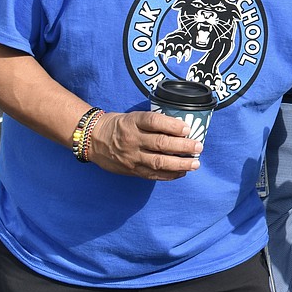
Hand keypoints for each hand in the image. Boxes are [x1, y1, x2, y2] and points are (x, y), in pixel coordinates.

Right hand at [86, 110, 201, 180]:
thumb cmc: (119, 125)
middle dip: (183, 146)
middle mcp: (132, 139)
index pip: (154, 121)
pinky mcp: (131, 170)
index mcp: (133, 121)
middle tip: (198, 147)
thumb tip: (181, 128)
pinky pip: (152, 174)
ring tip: (195, 163)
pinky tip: (182, 172)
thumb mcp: (133, 117)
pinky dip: (169, 175)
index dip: (172, 125)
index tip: (187, 129)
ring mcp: (131, 156)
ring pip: (158, 162)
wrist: (93, 139)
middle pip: (160, 143)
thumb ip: (153, 122)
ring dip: (180, 164)